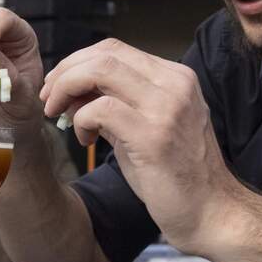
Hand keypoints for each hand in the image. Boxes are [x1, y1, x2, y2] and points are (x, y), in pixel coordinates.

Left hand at [40, 39, 238, 253]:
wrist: (212, 212)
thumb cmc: (179, 175)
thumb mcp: (150, 126)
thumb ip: (118, 103)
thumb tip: (74, 90)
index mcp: (177, 78)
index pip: (116, 49)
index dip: (78, 61)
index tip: (59, 86)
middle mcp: (175, 85)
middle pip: (105, 54)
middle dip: (66, 72)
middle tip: (49, 98)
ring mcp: (167, 108)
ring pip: (100, 71)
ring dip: (67, 89)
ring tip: (58, 115)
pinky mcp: (154, 136)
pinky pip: (100, 110)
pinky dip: (81, 120)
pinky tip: (85, 141)